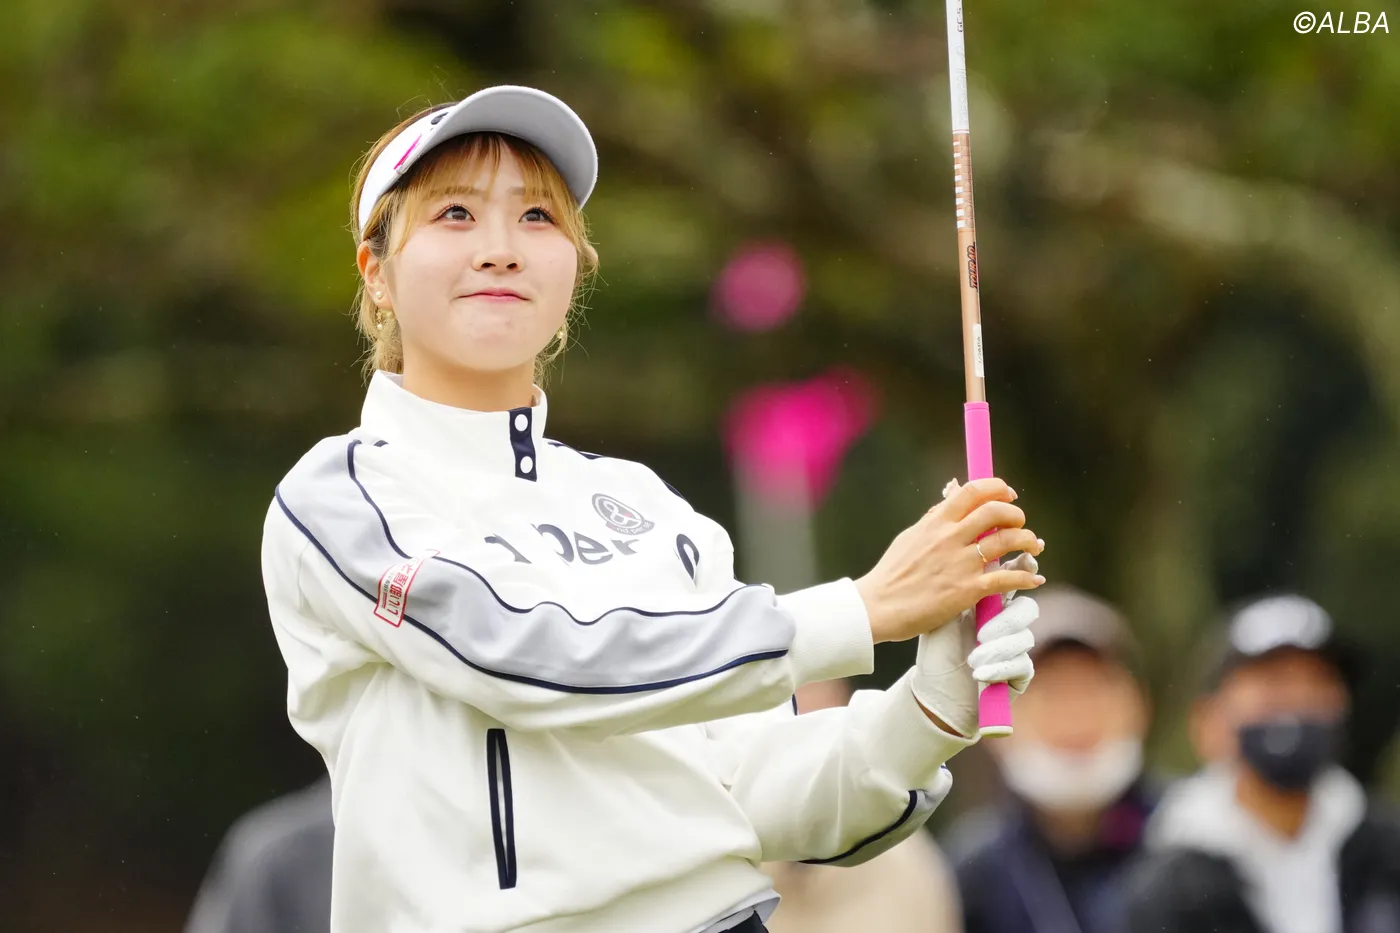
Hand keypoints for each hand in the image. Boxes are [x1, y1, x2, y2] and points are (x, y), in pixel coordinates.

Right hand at [854, 477, 1043, 643]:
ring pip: (1008, 541)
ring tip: (1033, 546)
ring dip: (1028, 541)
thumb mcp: (910, 536)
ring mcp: (961, 564)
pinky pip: (1006, 579)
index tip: (1008, 494)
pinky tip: (1035, 579)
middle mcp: (950, 538)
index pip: (973, 491)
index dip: (997, 488)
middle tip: (1020, 524)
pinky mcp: (967, 590)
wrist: (879, 607)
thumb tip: (951, 498)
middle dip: (1016, 514)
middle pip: (996, 511)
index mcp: (936, 522)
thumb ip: (934, 518)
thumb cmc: (892, 573)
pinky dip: (1026, 578)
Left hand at [913, 555, 1039, 737]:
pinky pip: (1021, 665)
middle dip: (1010, 616)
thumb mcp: (943, 607)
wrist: (932, 685)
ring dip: (998, 647)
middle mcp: (1007, 621)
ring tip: (975, 655)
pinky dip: (999, 668)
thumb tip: (968, 538)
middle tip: (986, 628)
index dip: (1024, 567)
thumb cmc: (935, 644)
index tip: (1025, 559)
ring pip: (1024, 637)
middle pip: (1027, 608)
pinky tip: (980, 671)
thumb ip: (959, 576)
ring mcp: (1016, 646)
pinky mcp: (1019, 673)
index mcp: (991, 599)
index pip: (1013, 577)